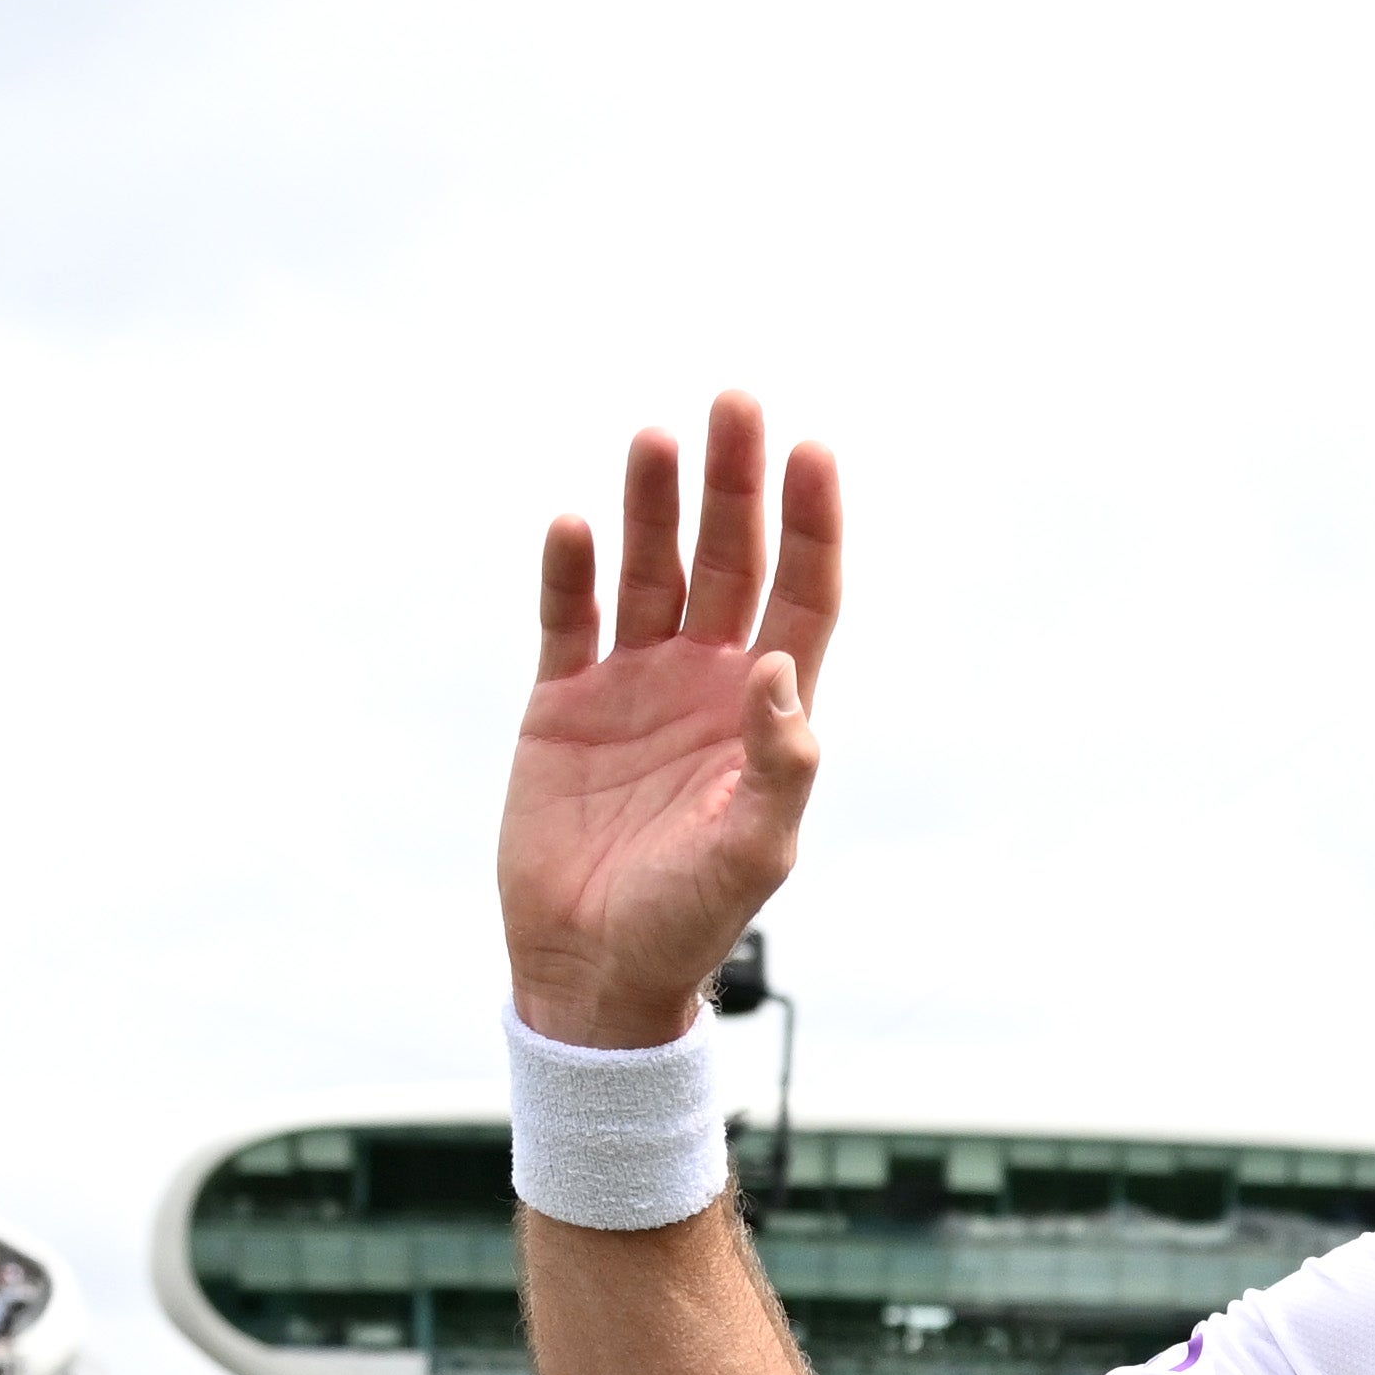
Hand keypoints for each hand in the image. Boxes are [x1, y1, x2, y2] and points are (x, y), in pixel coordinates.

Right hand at [501, 394, 839, 1046]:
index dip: (811, 525)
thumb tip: (781, 671)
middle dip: (733, 483)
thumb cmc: (688, 921)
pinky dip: (568, 570)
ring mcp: (632, 684)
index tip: (813, 452)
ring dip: (651, 505)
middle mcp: (704, 680)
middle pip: (729, 559)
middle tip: (735, 402)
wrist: (593, 972)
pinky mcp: (562, 702)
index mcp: (765, 712)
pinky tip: (570, 523)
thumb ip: (780, 765)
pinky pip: (568, 617)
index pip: (802, 595)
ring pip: (648, 568)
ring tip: (653, 438)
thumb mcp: (753, 852)